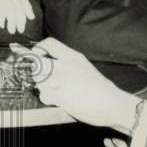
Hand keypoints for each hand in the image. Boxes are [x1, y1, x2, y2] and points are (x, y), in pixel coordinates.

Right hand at [0, 0, 33, 33]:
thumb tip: (10, 15)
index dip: (27, 5)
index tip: (30, 17)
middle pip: (16, 0)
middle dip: (20, 16)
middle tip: (21, 28)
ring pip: (9, 5)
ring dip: (11, 19)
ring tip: (11, 29)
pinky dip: (1, 16)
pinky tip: (0, 23)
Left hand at [12, 37, 139, 131]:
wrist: (113, 103)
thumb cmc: (100, 88)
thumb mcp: (84, 67)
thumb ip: (67, 64)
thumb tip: (49, 66)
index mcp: (73, 57)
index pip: (49, 43)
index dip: (38, 48)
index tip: (36, 54)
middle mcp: (65, 66)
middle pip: (37, 62)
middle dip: (33, 70)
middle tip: (33, 74)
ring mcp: (62, 80)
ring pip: (38, 80)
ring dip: (41, 86)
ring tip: (51, 90)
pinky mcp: (61, 95)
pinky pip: (44, 95)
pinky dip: (47, 99)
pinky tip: (55, 100)